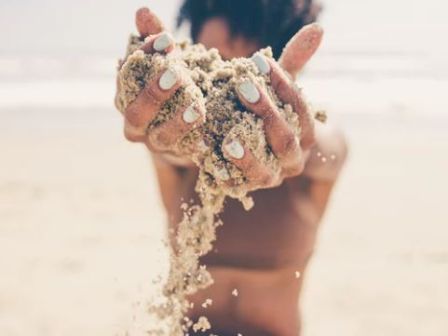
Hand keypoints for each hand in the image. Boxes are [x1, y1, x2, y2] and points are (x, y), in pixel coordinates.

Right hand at [115, 8, 204, 157]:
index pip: (128, 76)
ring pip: (161, 137)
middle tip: (176, 74)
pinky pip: (186, 154)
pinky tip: (210, 138)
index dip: (145, 57)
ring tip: (197, 108)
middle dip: (154, 94)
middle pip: (136, 114)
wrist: (185, 127)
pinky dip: (198, 146)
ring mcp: (156, 143)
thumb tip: (143, 12)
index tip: (167, 39)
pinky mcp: (179, 155)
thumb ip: (155, 39)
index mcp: (126, 97)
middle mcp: (136, 124)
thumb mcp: (166, 61)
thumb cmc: (172, 86)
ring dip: (178, 123)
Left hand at [221, 24, 322, 189]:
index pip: (299, 106)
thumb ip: (293, 65)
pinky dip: (228, 178)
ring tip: (229, 141)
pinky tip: (213, 164)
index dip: (282, 83)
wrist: (260, 150)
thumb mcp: (277, 90)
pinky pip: (240, 187)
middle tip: (242, 86)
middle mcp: (293, 158)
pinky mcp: (248, 188)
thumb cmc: (268, 111)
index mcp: (305, 132)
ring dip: (249, 157)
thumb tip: (318, 29)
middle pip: (285, 139)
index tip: (258, 59)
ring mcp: (272, 177)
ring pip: (267, 171)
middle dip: (266, 111)